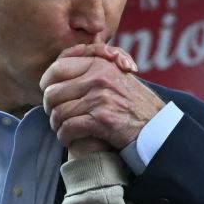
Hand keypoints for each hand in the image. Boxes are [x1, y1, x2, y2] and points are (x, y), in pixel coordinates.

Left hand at [41, 42, 163, 150]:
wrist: (156, 127)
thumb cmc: (134, 104)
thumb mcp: (117, 75)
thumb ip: (94, 69)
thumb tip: (64, 64)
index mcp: (99, 64)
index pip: (58, 67)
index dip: (47, 83)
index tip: (49, 94)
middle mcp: (98, 78)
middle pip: (53, 92)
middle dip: (50, 108)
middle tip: (55, 116)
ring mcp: (99, 99)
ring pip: (58, 112)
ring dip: (56, 125)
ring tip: (62, 130)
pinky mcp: (100, 120)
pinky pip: (68, 128)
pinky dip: (65, 136)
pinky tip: (69, 139)